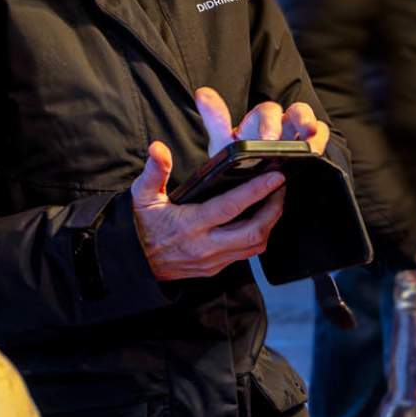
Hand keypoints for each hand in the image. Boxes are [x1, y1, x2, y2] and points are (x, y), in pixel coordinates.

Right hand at [129, 141, 287, 281]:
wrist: (134, 263)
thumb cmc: (141, 226)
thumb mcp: (142, 196)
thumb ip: (153, 172)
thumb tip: (157, 148)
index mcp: (190, 225)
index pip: (231, 207)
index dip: (256, 190)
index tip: (275, 176)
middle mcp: (205, 246)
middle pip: (254, 231)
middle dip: (274, 208)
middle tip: (281, 187)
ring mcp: (212, 261)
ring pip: (255, 245)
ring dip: (270, 223)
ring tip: (275, 200)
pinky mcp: (215, 268)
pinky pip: (246, 254)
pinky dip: (259, 235)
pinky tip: (261, 218)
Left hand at [195, 88, 329, 156]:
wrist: (249, 186)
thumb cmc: (237, 160)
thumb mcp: (223, 144)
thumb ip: (216, 120)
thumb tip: (201, 92)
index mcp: (260, 121)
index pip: (268, 112)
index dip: (269, 122)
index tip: (267, 139)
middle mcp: (282, 124)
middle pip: (295, 112)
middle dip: (298, 121)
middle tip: (293, 140)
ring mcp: (298, 135)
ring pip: (311, 123)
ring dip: (313, 130)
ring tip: (311, 147)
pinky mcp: (310, 147)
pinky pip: (321, 137)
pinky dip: (321, 141)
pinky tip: (316, 153)